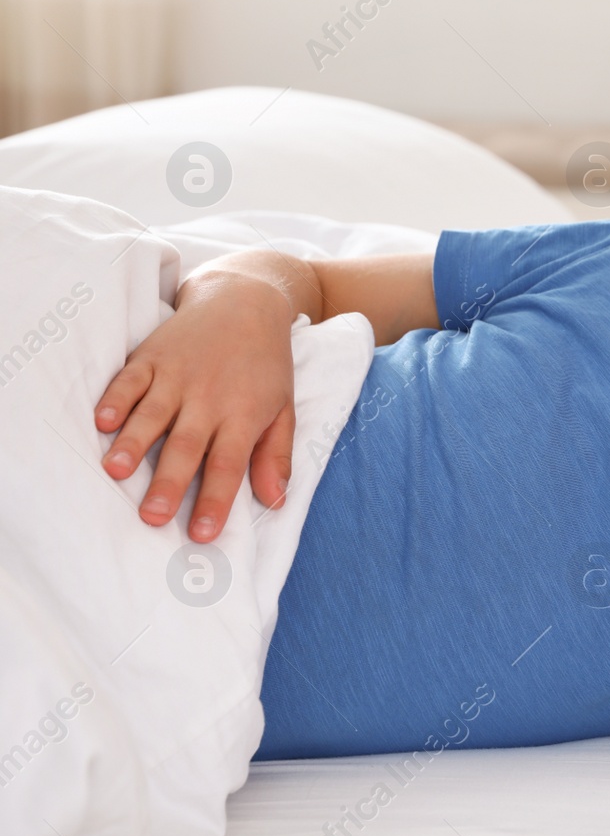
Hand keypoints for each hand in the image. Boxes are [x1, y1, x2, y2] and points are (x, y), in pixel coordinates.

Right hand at [95, 271, 297, 541]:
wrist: (246, 301)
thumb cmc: (266, 365)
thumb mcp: (283, 409)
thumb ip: (276, 456)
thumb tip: (275, 502)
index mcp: (244, 416)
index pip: (229, 465)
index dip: (215, 500)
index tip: (200, 534)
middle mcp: (209, 398)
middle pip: (187, 446)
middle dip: (169, 483)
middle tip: (151, 516)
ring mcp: (178, 376)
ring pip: (152, 414)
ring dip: (134, 443)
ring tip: (115, 472)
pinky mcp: (153, 356)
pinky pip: (130, 379)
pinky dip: (115, 399)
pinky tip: (101, 422)